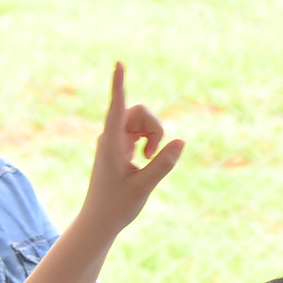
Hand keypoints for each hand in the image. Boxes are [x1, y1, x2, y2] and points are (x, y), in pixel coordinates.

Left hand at [74, 62, 185, 234]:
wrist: (100, 220)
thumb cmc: (117, 205)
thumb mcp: (144, 186)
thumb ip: (163, 163)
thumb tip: (181, 141)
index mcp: (110, 143)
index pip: (116, 107)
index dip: (119, 84)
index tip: (119, 63)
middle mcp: (111, 136)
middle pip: (138, 112)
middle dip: (155, 127)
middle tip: (153, 154)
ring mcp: (116, 140)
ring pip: (142, 121)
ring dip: (154, 135)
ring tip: (150, 159)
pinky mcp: (121, 146)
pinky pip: (141, 131)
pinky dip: (151, 142)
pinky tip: (147, 159)